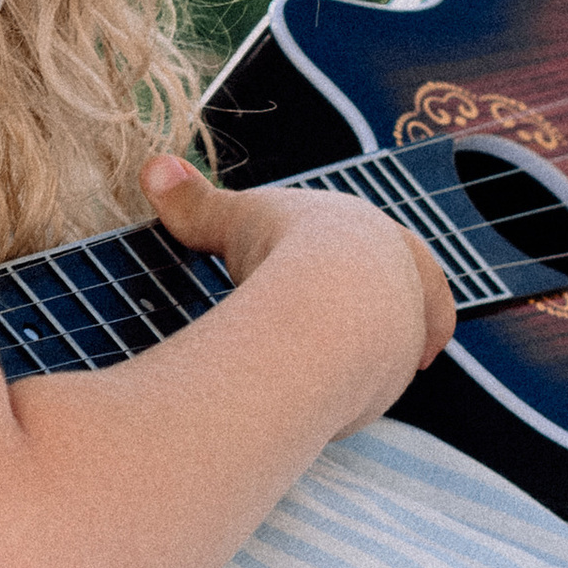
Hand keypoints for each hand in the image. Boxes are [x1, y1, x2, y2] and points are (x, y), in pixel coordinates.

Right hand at [140, 151, 455, 428]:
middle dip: (385, 323)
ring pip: (390, 357)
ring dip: (366, 363)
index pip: (415, 260)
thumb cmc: (278, 248)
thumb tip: (151, 168)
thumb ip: (196, 202)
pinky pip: (369, 393)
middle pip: (408, 311)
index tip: (393, 292)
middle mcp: (404, 286)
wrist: (320, 306)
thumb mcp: (231, 217)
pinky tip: (317, 399)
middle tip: (352, 337)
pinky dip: (347, 395)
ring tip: (324, 373)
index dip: (407, 278)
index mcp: (379, 237)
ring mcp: (401, 338)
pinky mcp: (387, 383)